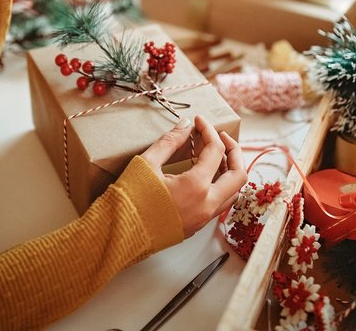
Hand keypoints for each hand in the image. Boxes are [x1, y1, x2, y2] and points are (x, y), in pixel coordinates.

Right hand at [141, 115, 246, 236]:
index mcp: (196, 187)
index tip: (198, 121)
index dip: (208, 131)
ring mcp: (203, 218)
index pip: (215, 151)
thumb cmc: (129, 200)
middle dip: (233, 150)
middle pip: (239, 174)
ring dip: (229, 171)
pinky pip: (219, 203)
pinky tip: (204, 174)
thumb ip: (170, 142)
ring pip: (233, 192)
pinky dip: (219, 185)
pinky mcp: (196, 226)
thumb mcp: (147, 163)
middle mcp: (206, 205)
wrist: (117, 235)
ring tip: (214, 155)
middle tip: (220, 137)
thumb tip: (185, 125)